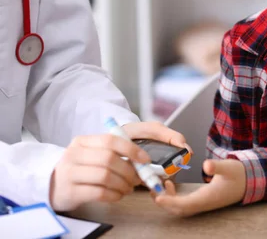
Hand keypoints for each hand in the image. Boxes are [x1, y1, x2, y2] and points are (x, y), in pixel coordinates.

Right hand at [50, 122, 190, 211]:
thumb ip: (115, 151)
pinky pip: (98, 193)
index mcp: (83, 141)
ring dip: (123, 184)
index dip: (132, 150)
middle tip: (138, 179)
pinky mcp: (70, 191)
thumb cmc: (81, 168)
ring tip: (128, 188)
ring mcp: (69, 173)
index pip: (111, 140)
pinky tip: (118, 195)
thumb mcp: (93, 153)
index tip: (145, 159)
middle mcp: (74, 154)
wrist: (50, 184)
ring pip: (105, 176)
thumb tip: (145, 159)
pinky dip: (114, 195)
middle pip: (109, 159)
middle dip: (129, 170)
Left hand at [153, 159, 245, 216]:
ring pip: (180, 207)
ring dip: (166, 200)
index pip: (185, 204)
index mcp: (208, 197)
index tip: (158, 197)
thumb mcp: (229, 166)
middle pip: (179, 209)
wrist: (249, 181)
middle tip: (151, 190)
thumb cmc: (239, 174)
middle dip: (163, 203)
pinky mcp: (201, 199)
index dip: (170, 202)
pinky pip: (183, 202)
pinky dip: (172, 196)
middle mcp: (203, 203)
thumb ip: (217, 166)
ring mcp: (202, 203)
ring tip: (157, 186)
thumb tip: (206, 166)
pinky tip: (169, 183)